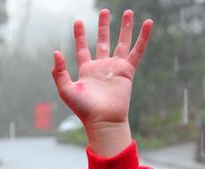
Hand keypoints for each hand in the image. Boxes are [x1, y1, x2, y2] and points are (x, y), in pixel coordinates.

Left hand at [52, 10, 152, 155]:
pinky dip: (143, 37)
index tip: (78, 22)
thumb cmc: (83, 108)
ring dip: (124, 27)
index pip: (83, 49)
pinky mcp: (128, 71)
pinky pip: (137, 50)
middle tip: (104, 11)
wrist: (103, 119)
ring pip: (121, 43)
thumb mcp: (66, 90)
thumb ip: (59, 72)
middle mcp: (101, 67)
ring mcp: (115, 68)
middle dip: (103, 26)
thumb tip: (56, 52)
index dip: (80, 35)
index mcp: (87, 70)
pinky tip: (148, 23)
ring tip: (127, 12)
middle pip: (103, 41)